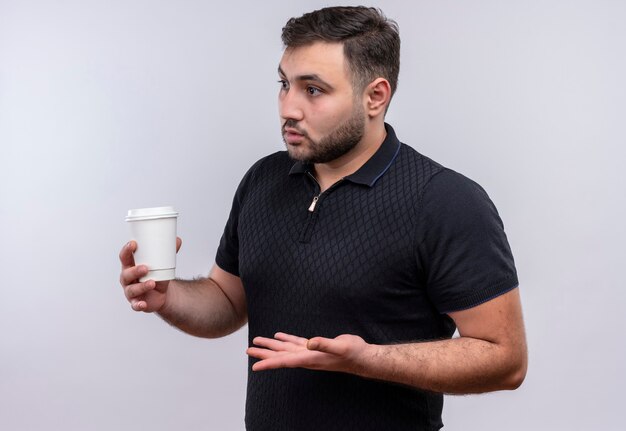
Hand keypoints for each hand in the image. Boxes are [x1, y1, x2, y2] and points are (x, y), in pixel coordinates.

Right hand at [118, 237, 181, 311]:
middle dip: (135, 270)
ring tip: (152, 283)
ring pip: (132, 290)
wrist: (160, 293)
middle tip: (146, 268)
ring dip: (141, 286)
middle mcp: (127, 279)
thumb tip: (177, 240)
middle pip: (126, 274)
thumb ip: (168, 252)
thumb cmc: (156, 275)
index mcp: (130, 266)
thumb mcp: (161, 263)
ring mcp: (130, 291)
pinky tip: (143, 304)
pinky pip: (135, 305)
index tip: (133, 244)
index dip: (127, 250)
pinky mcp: (136, 302)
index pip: (125, 257)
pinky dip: (138, 305)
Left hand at [246, 332, 373, 375]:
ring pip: (285, 349)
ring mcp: (310, 353)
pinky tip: (279, 336)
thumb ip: (325, 344)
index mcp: (310, 358)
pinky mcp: (315, 347)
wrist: (363, 357)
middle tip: (248, 351)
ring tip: (257, 342)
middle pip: (280, 356)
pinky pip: (296, 344)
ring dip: (271, 346)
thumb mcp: (341, 347)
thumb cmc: (353, 353)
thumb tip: (310, 342)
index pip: (285, 362)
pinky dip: (286, 340)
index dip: (269, 363)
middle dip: (264, 354)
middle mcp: (307, 357)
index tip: (254, 366)